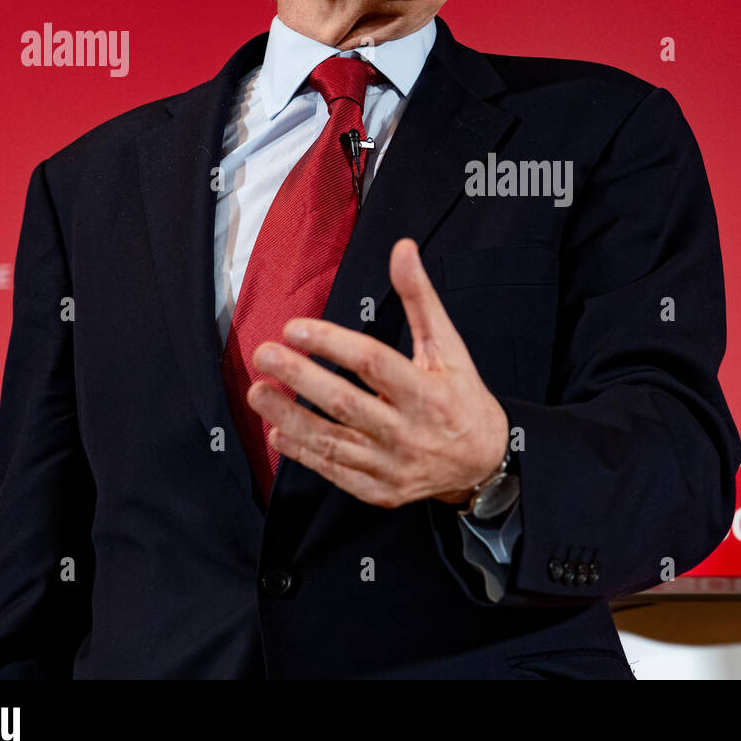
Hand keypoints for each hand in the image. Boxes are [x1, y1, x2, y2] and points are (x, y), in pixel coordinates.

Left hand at [247, 237, 509, 506]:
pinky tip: (277, 432)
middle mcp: (408, 432)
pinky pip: (334, 472)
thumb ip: (420, 299)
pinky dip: (303, 454)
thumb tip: (402, 249)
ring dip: (289, 417)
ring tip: (257, 392)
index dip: (331, 344)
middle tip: (264, 354)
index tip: (295, 327)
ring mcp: (392, 465)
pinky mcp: (380, 491)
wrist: (483, 462)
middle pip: (344, 403)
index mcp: (428, 393)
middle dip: (299, 378)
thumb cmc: (462, 397)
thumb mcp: (449, 347)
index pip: (373, 363)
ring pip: (332, 442)